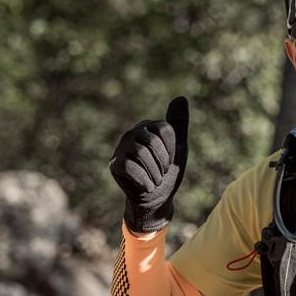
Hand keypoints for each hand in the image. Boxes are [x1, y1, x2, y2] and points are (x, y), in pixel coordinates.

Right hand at [109, 97, 188, 232]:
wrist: (156, 199)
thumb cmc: (167, 172)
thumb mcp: (179, 147)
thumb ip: (178, 123)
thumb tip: (180, 97)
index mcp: (148, 126)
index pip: (165, 129)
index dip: (172, 149)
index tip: (170, 160)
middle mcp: (133, 133)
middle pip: (152, 141)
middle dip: (163, 162)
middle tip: (161, 173)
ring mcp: (122, 148)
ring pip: (142, 154)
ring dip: (155, 173)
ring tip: (155, 180)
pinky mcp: (115, 165)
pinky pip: (131, 168)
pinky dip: (145, 181)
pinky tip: (147, 186)